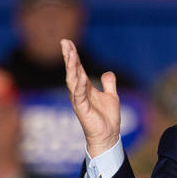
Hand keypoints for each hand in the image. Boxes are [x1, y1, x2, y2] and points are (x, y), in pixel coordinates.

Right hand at [62, 39, 120, 156]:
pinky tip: (80, 75)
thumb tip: (108, 73)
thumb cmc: (107, 118)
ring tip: (71, 54)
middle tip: (65, 42)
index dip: (73, 55)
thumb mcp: (111, 96)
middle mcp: (79, 92)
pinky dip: (79, 85)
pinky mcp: (81, 109)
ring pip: (73, 81)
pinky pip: (79, 95)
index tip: (68, 42)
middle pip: (72, 71)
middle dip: (69, 57)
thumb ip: (109, 84)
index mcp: (85, 88)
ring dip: (72, 67)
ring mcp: (79, 100)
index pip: (78, 68)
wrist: (108, 136)